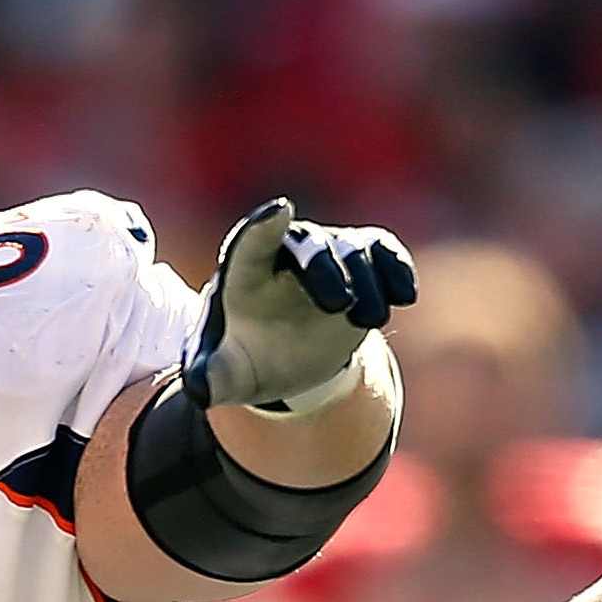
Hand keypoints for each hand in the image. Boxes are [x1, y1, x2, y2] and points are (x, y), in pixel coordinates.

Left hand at [184, 199, 416, 409]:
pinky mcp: (361, 266)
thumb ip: (209, 379)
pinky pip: (382, 251)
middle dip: (324, 268)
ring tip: (368, 320)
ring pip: (350, 249)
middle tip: (338, 304)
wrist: (286, 361)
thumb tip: (197, 390)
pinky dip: (395, 267)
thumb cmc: (246, 359)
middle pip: (307, 245)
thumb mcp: (225, 374)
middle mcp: (285, 255)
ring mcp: (326, 256)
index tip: (279, 211)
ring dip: (365, 281)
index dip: (262, 226)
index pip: (249, 243)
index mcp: (243, 274)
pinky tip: (404, 295)